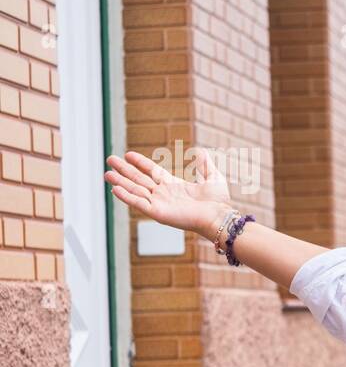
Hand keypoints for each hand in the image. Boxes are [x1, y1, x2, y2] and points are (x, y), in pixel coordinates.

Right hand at [105, 148, 233, 239]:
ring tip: (106, 174)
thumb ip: (205, 165)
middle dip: (124, 170)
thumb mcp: (212, 178)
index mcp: (174, 186)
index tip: (128, 154)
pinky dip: (126, 196)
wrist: (218, 215)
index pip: (152, 172)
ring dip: (120, 182)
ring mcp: (159, 204)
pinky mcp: (157, 213)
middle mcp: (163, 195)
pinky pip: (138, 203)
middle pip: (139, 180)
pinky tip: (115, 188)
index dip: (140, 163)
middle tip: (109, 160)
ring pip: (135, 190)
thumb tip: (200, 151)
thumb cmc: (218, 201)